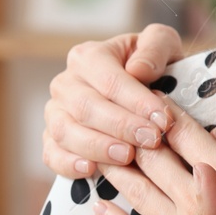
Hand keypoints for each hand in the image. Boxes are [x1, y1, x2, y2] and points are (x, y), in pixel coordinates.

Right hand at [42, 23, 184, 177]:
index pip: (110, 80)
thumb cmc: (155, 65)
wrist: (147, 87)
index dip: (136, 102)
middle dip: (121, 126)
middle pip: (86, 107)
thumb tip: (138, 70)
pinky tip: (91, 170)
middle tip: (151, 140)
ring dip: (97, 146)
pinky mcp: (53, 139)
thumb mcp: (163, 44)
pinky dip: (67, 164)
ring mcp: (56, 112)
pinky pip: (52, 154)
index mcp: (89, 56)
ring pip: (65, 131)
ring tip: (127, 156)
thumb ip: (156, 47)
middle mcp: (67, 83)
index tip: (163, 120)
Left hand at [92, 98, 215, 214]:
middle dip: (132, 134)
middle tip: (112, 117)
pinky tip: (99, 208)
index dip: (165, 111)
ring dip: (117, 169)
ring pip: (140, 193)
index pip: (186, 133)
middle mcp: (198, 198)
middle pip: (155, 158)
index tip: (149, 96)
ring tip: (97, 151)